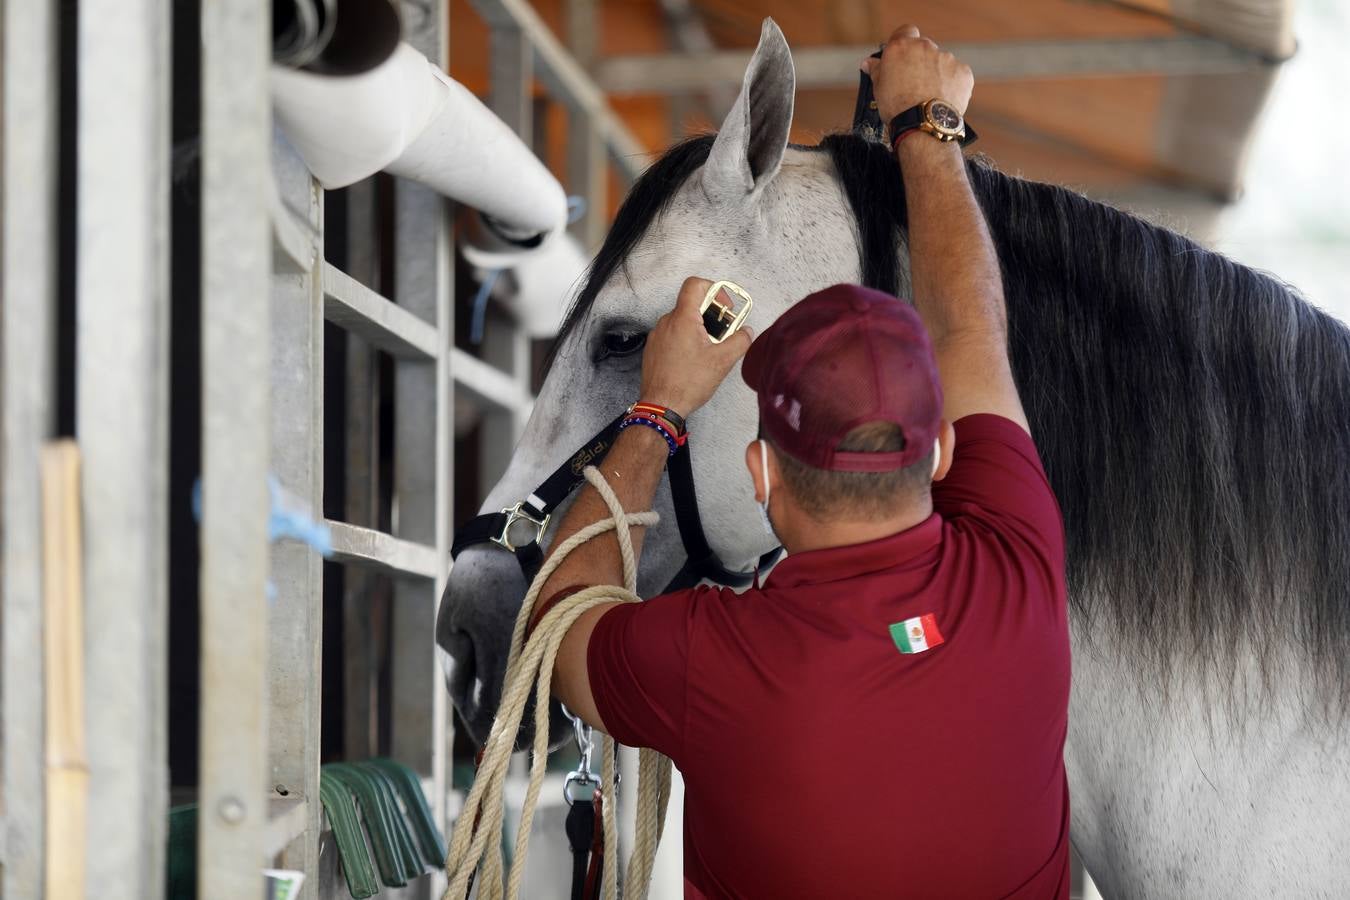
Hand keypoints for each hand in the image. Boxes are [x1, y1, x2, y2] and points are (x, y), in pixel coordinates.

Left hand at [639, 276, 752, 415]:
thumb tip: (747, 332)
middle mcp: (666, 322)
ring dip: (699, 328)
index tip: (724, 308)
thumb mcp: (722, 361)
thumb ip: (740, 341)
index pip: (695, 285)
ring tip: (710, 349)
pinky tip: (694, 359)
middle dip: (711, 314)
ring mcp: (657, 335)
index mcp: (683, 318)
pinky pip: (672, 334)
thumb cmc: (688, 383)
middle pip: (691, 304)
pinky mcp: (653, 348)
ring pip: (682, 320)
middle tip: (723, 332)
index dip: (714, 289)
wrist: (661, 405)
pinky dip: (686, 339)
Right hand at [863, 25, 972, 123]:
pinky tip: (942, 99)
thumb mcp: (878, 87)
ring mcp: (946, 58)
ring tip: (929, 95)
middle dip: (920, 61)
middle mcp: (925, 47)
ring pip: (941, 62)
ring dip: (936, 73)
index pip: (905, 31)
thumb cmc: (897, 107)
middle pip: (924, 48)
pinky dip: (951, 84)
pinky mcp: (962, 71)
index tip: (902, 56)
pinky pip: (956, 74)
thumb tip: (868, 63)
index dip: (904, 42)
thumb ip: (876, 69)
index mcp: (902, 47)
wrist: (923, 124)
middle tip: (914, 82)